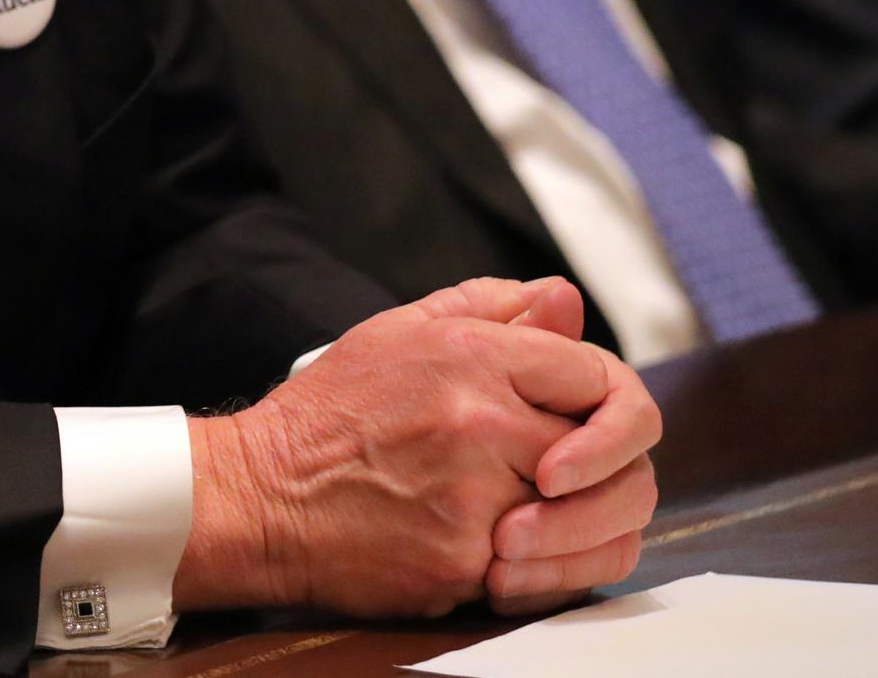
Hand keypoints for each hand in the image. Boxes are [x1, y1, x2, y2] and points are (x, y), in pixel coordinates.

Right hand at [174, 278, 658, 620]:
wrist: (261, 496)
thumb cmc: (330, 413)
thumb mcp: (401, 330)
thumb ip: (491, 306)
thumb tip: (563, 300)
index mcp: (473, 356)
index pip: (600, 377)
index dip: (614, 408)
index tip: (591, 428)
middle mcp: (483, 422)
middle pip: (616, 457)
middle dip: (613, 477)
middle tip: (587, 488)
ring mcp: (477, 498)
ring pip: (596, 525)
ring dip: (592, 532)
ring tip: (560, 528)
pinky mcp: (464, 562)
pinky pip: (548, 577)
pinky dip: (547, 576)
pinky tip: (520, 561)